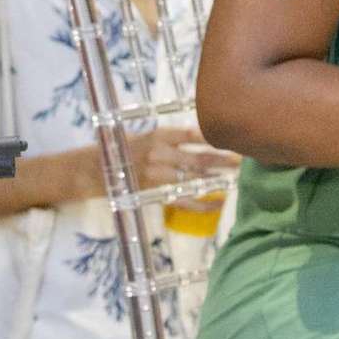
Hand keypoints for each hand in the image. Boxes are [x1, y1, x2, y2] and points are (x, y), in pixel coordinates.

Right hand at [123, 124, 239, 199]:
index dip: (214, 138)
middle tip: (243, 160)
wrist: (96, 169)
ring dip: (216, 179)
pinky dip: (203, 204)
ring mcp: (157, 176)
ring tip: (235, 179)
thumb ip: (170, 137)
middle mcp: (159, 154)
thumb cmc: (123, 148)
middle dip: (224, 160)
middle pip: (199, 159)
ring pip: (194, 179)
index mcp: (157, 136)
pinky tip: (219, 203)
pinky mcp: (155, 193)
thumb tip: (202, 136)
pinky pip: (183, 201)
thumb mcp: (144, 135)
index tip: (233, 138)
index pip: (191, 134)